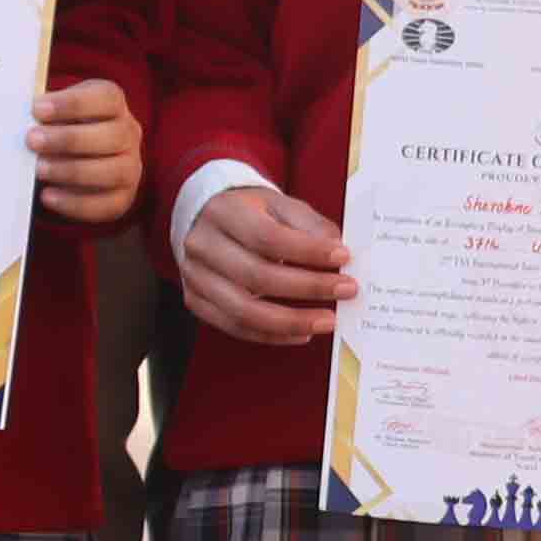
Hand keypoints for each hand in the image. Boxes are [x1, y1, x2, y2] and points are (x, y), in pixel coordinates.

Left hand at [28, 74, 141, 227]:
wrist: (78, 156)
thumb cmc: (63, 125)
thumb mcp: (57, 111)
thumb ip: (44, 115)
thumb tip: (16, 121)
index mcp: (113, 104)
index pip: (106, 98)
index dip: (72, 103)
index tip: (37, 109)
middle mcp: (128, 133)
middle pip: (113, 136)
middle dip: (69, 139)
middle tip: (32, 141)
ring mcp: (131, 166)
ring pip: (114, 171)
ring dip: (73, 171)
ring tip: (39, 169)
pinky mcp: (123, 196)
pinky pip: (106, 204)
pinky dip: (75, 203)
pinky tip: (48, 196)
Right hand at [178, 179, 351, 346]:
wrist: (207, 219)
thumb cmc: (250, 212)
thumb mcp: (280, 205)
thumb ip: (310, 226)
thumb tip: (338, 255)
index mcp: (223, 212)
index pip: (267, 237)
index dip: (308, 251)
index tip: (343, 258)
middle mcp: (202, 245)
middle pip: (257, 276)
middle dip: (308, 287)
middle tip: (346, 290)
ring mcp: (194, 276)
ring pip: (243, 310)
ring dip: (291, 321)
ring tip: (326, 320)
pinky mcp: (195, 300)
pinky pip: (235, 327)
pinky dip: (272, 335)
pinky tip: (301, 333)